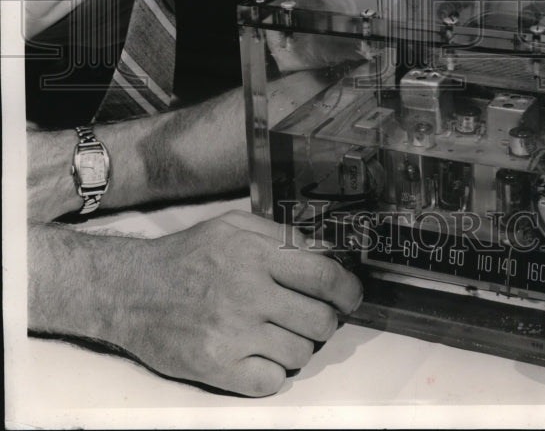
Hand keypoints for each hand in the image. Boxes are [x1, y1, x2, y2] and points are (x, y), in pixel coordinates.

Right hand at [95, 211, 362, 395]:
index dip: (347, 290)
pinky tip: (258, 356)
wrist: (131, 290)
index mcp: (256, 254)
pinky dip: (273, 373)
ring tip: (276, 334)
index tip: (349, 297)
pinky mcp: (217, 367)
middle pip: (320, 320)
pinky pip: (272, 382)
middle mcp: (248, 293)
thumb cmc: (186, 257)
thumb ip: (281, 236)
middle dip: (324, 321)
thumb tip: (324, 254)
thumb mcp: (233, 226)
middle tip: (310, 318)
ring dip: (297, 347)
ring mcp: (233, 334)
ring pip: (300, 354)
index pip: (324, 275)